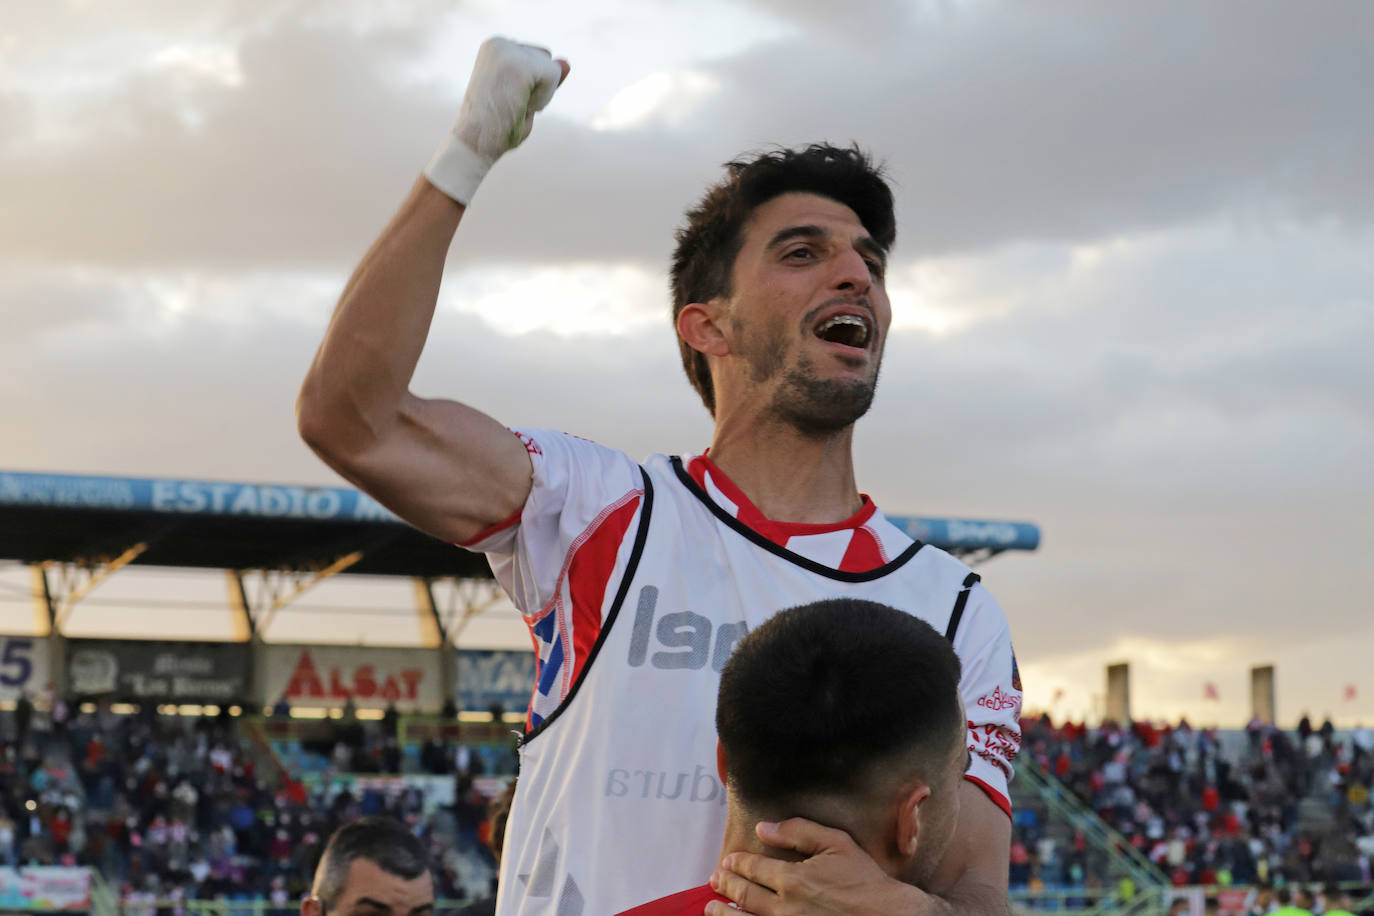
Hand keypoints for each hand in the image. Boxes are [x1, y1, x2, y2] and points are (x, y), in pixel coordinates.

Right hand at [424, 37, 569, 203]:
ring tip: (514, 107)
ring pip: (552, 69)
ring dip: (540, 95)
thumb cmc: (497, 126)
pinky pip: (553, 76)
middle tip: (511, 105)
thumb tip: (567, 63)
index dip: (532, 86)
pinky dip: (543, 99)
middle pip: (547, 60)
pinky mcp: (518, 64)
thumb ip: (546, 78)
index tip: (507, 99)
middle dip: (538, 88)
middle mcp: (499, 43)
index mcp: (496, 47)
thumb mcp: (526, 96)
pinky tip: (521, 107)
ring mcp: (508, 51)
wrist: (473, 144)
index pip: (538, 58)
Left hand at [704, 819, 930, 915]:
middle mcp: (784, 908)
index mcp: (793, 880)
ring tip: (711, 908)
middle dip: (726, 886)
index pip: (753, 869)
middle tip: (714, 880)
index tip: (727, 861)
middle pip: (745, 896)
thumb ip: (798, 832)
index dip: (737, 864)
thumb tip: (764, 827)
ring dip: (724, 914)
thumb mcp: (836, 844)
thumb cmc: (865, 880)